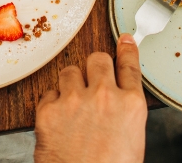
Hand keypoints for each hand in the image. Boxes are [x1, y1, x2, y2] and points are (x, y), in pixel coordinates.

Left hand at [34, 34, 147, 162]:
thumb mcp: (132, 141)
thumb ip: (125, 113)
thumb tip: (119, 101)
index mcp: (131, 106)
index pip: (130, 66)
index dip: (127, 49)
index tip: (125, 40)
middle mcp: (104, 96)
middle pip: (98, 58)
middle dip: (95, 67)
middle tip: (92, 80)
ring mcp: (75, 100)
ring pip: (70, 70)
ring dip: (71, 83)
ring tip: (73, 105)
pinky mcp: (49, 109)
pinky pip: (49, 92)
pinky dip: (52, 103)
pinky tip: (58, 120)